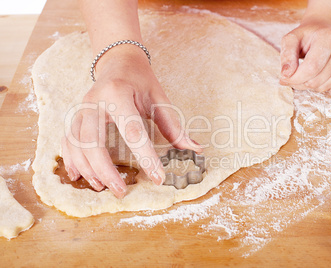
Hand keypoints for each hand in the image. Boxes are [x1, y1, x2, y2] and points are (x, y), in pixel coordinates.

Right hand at [61, 46, 201, 197]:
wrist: (118, 62)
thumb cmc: (140, 80)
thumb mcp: (159, 98)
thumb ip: (173, 125)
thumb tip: (195, 148)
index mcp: (118, 93)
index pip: (132, 131)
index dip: (146, 157)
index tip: (158, 178)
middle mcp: (95, 101)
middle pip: (94, 142)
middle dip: (106, 170)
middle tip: (121, 192)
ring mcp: (81, 109)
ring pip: (76, 144)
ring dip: (88, 170)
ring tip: (103, 187)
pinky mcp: (75, 117)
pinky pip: (67, 142)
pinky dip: (72, 161)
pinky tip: (80, 176)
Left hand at [279, 20, 330, 93]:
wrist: (324, 31)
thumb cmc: (306, 37)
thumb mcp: (291, 39)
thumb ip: (286, 55)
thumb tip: (286, 75)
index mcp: (328, 39)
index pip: (311, 68)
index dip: (295, 78)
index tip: (284, 78)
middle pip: (316, 80)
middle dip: (300, 83)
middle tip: (294, 75)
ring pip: (324, 87)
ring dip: (310, 85)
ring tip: (306, 73)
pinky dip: (323, 87)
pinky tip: (319, 76)